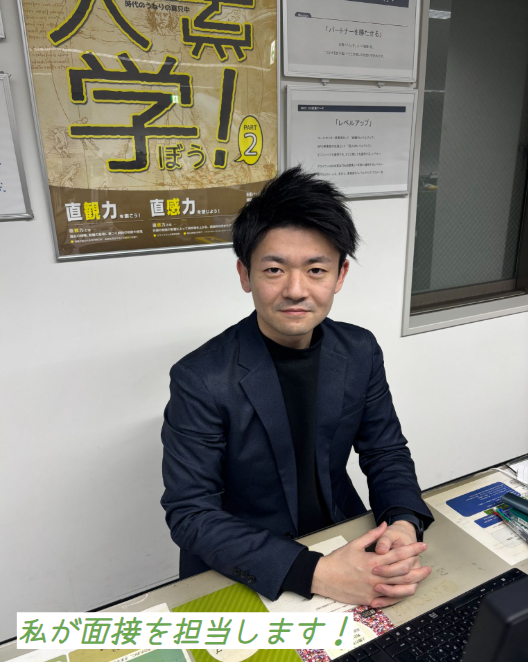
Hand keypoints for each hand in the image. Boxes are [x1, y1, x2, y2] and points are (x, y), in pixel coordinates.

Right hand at [311, 521, 426, 607]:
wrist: (324, 577)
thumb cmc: (338, 560)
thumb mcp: (355, 544)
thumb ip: (372, 535)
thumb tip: (384, 525)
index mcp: (373, 561)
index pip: (398, 554)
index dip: (412, 550)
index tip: (422, 546)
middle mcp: (376, 576)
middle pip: (403, 573)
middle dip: (418, 569)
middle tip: (428, 567)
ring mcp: (373, 590)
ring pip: (399, 588)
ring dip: (413, 584)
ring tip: (420, 580)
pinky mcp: (369, 600)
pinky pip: (388, 600)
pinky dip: (399, 596)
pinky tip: (405, 592)